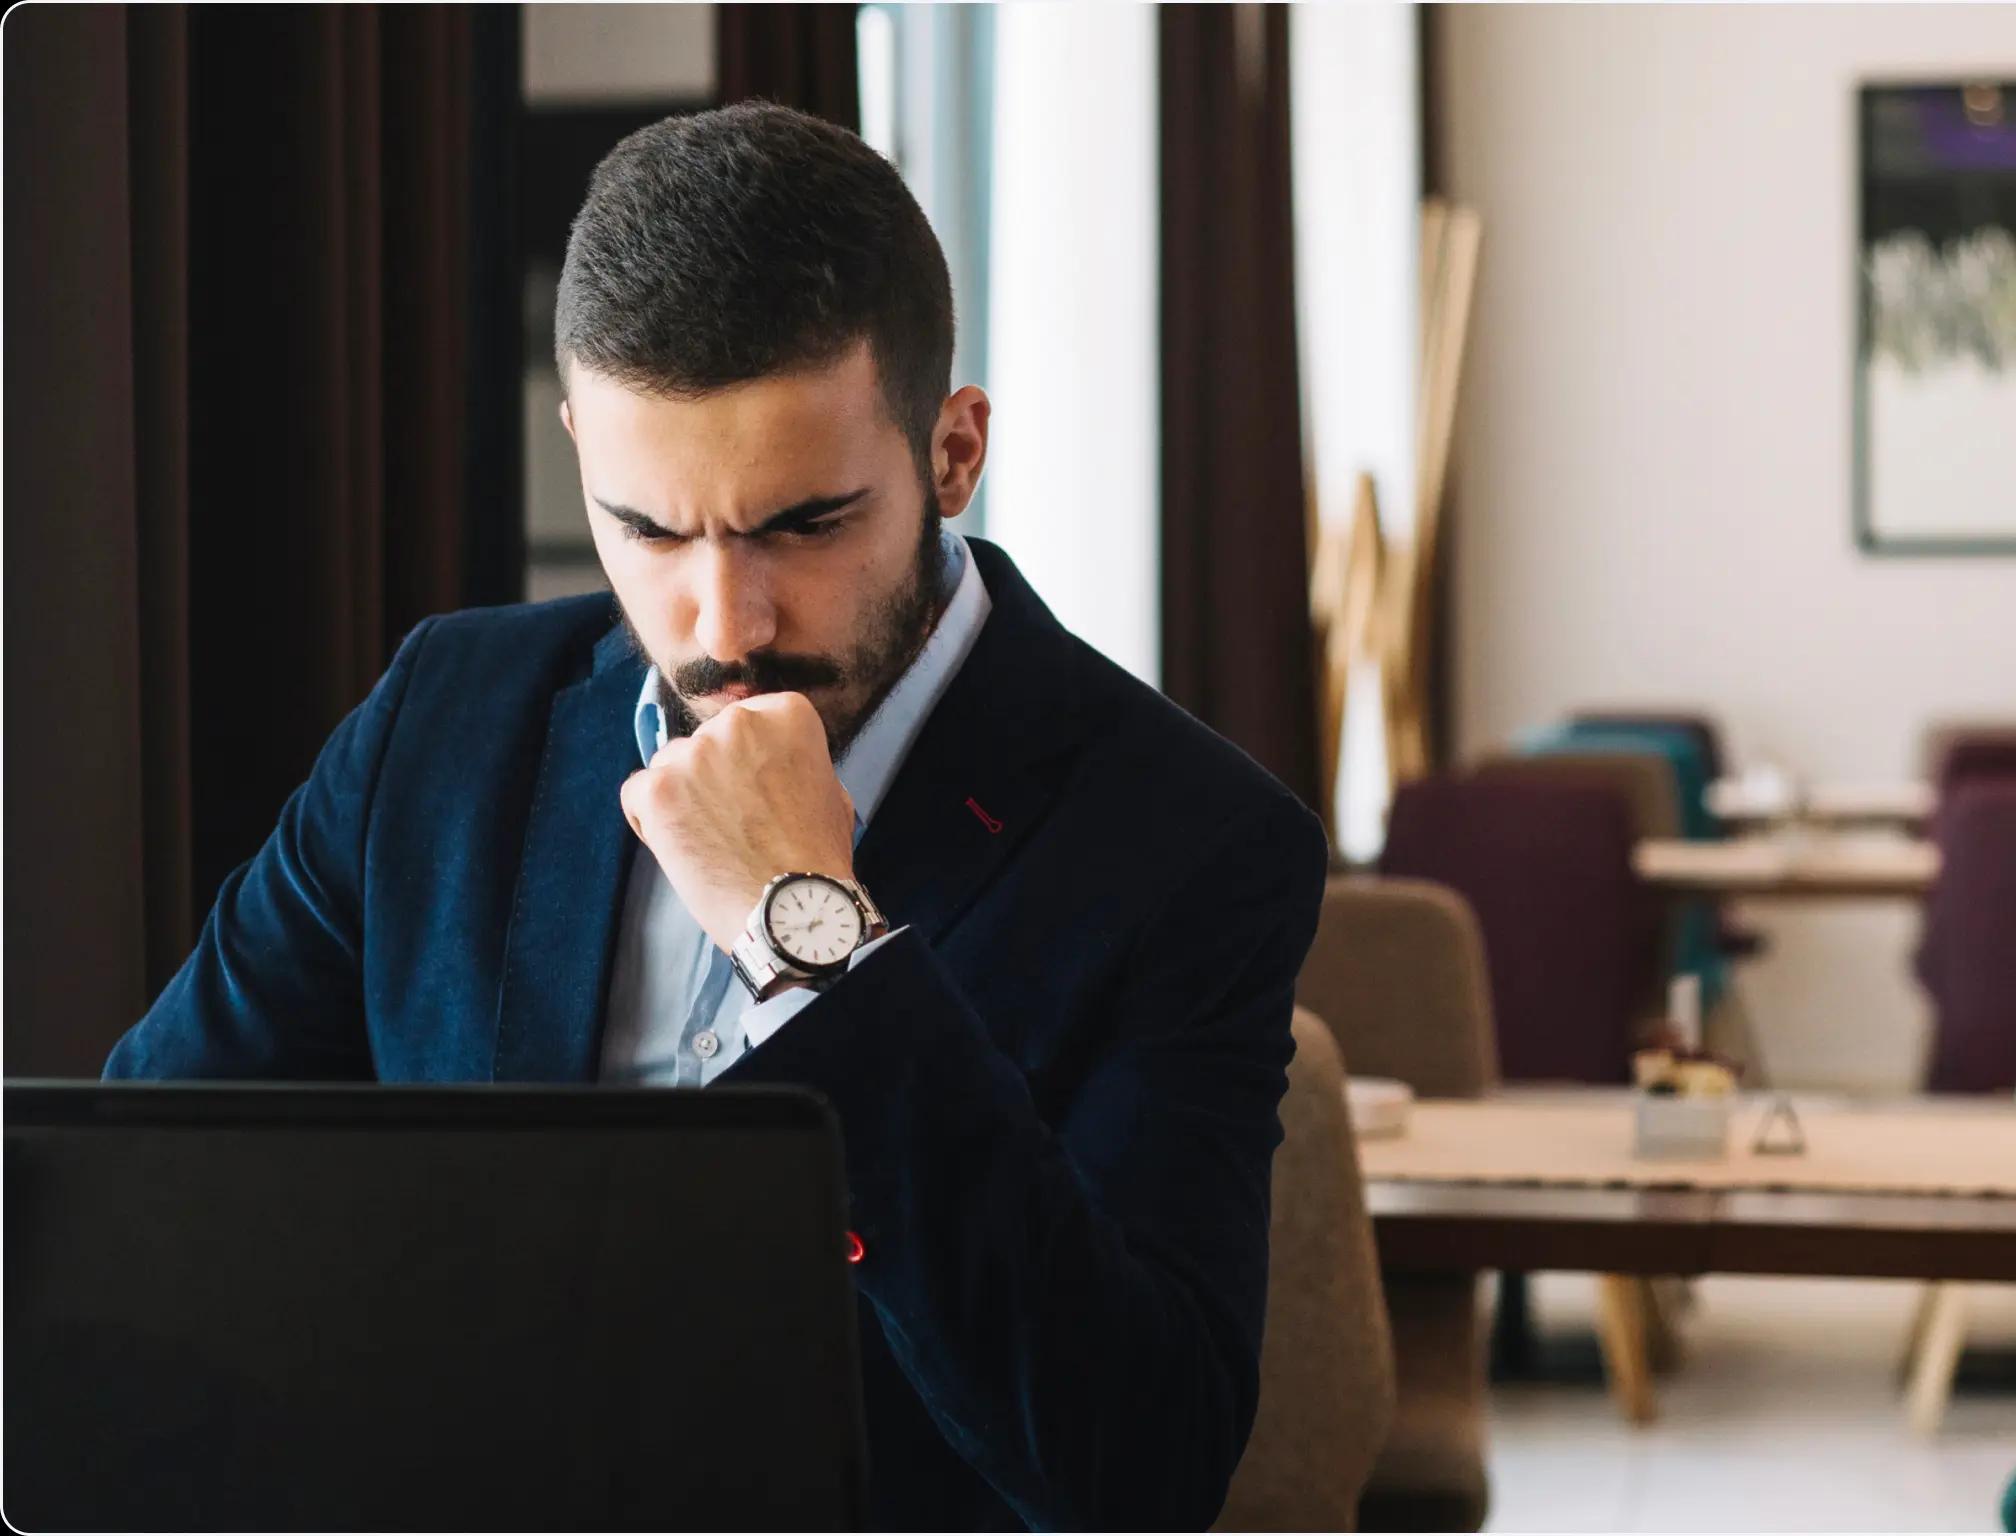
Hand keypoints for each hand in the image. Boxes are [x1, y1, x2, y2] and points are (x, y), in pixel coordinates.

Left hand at [619, 691, 856, 953]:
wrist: (791, 910)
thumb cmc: (816, 859)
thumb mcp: (829, 789)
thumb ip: (792, 760)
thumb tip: (768, 761)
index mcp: (785, 715)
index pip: (750, 719)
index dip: (750, 758)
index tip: (759, 788)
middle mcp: (736, 723)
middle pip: (707, 739)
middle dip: (715, 775)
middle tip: (735, 821)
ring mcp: (693, 754)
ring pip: (671, 763)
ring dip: (683, 795)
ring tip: (711, 840)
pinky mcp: (657, 789)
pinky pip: (638, 794)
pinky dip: (652, 820)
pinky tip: (683, 847)